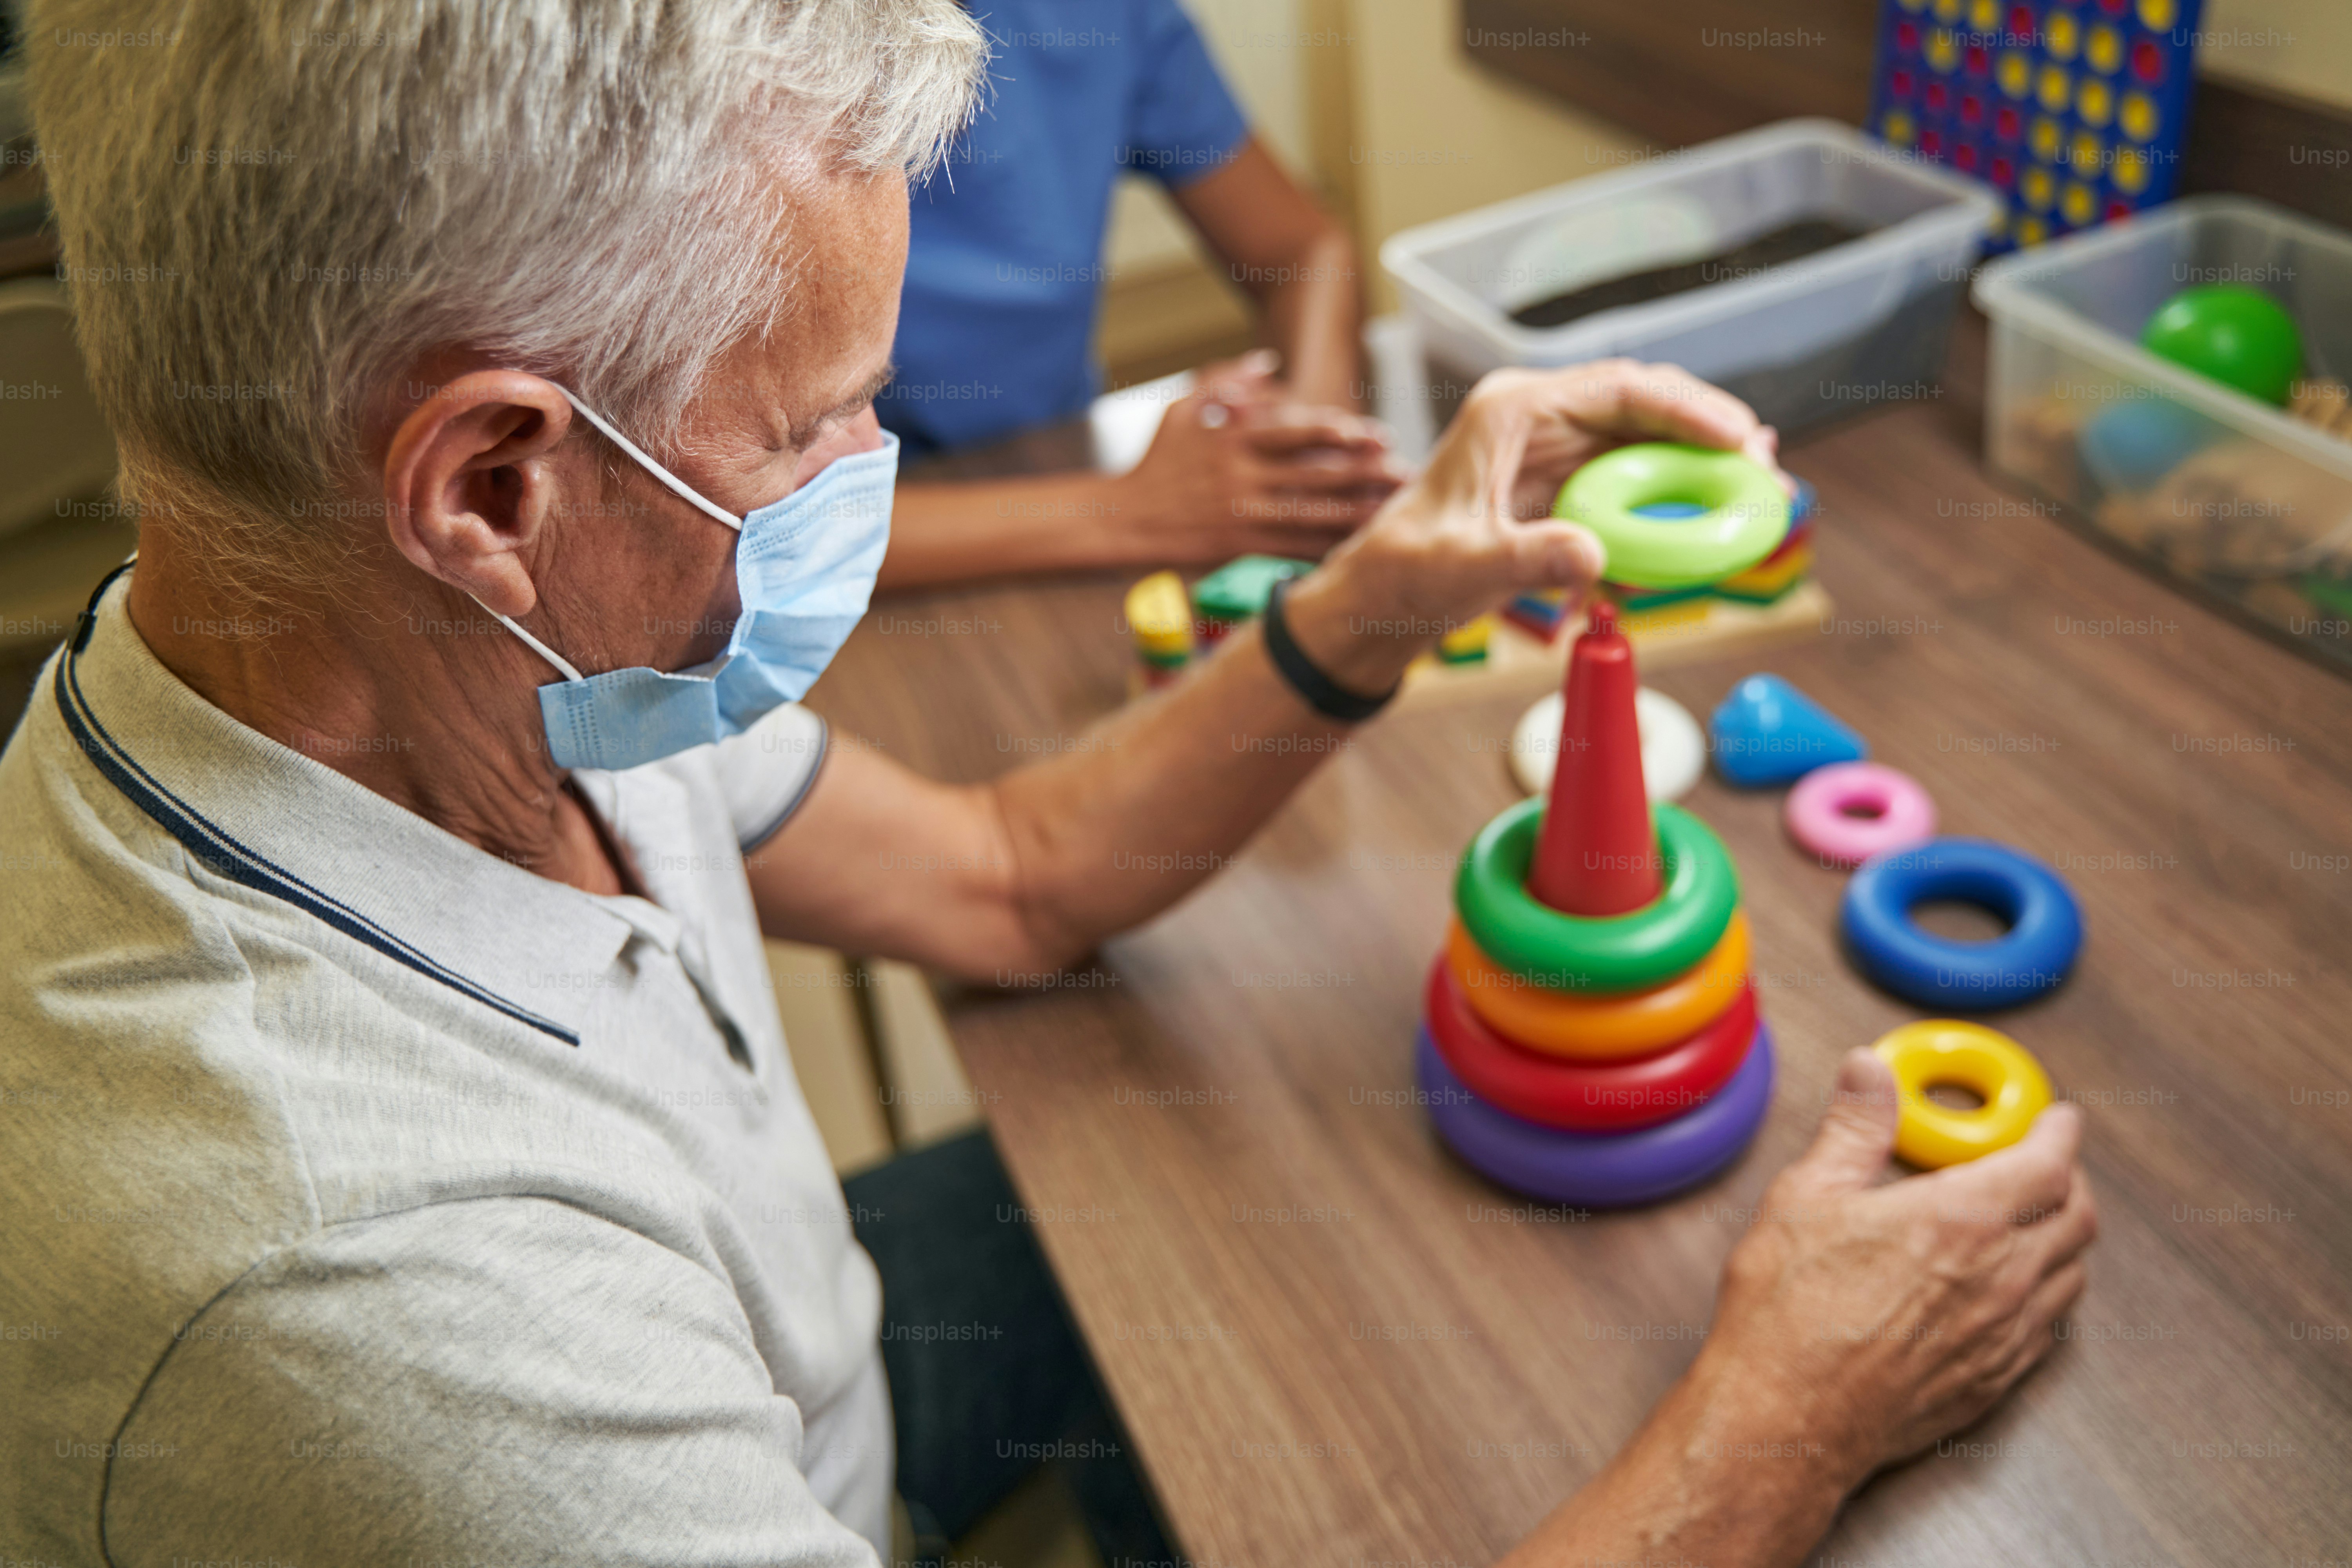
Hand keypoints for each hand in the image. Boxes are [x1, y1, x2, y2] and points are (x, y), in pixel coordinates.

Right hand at [1113, 349, 1403, 561]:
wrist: (1122, 520)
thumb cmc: (1155, 463)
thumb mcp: (1181, 410)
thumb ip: (1225, 382)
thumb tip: (1268, 365)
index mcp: (1233, 439)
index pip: (1297, 432)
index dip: (1341, 433)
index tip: (1377, 435)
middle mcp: (1242, 477)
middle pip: (1317, 475)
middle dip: (1366, 475)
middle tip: (1406, 475)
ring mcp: (1242, 516)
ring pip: (1313, 515)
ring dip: (1358, 515)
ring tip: (1396, 513)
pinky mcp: (1240, 549)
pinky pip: (1292, 549)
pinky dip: (1326, 550)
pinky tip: (1357, 551)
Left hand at [1283, 358, 1786, 693]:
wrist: (1383, 593)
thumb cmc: (1410, 569)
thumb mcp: (1465, 565)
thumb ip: (1527, 559)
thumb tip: (1592, 557)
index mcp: (1513, 409)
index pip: (1619, 387)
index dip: (1685, 407)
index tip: (1736, 435)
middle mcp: (1540, 416)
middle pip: (1645, 403)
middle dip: (1708, 428)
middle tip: (1764, 463)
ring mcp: (1555, 447)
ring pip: (1645, 437)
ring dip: (1698, 459)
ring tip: (1756, 484)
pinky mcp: (1563, 482)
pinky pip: (1630, 477)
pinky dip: (1670, 493)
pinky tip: (1708, 514)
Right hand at [1699, 1047, 2097, 1483]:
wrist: (1788, 1416)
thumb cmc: (1789, 1310)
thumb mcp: (1806, 1198)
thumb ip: (1853, 1128)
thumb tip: (1869, 1070)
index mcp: (1961, 1220)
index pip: (2048, 1163)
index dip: (2058, 1134)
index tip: (2056, 1120)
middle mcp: (2001, 1276)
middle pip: (2078, 1218)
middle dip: (2071, 1181)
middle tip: (2047, 1164)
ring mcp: (2005, 1336)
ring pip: (2073, 1276)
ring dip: (2064, 1238)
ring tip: (2034, 1223)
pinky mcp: (1996, 1381)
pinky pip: (2051, 1330)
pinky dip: (2048, 1295)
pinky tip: (2015, 1289)